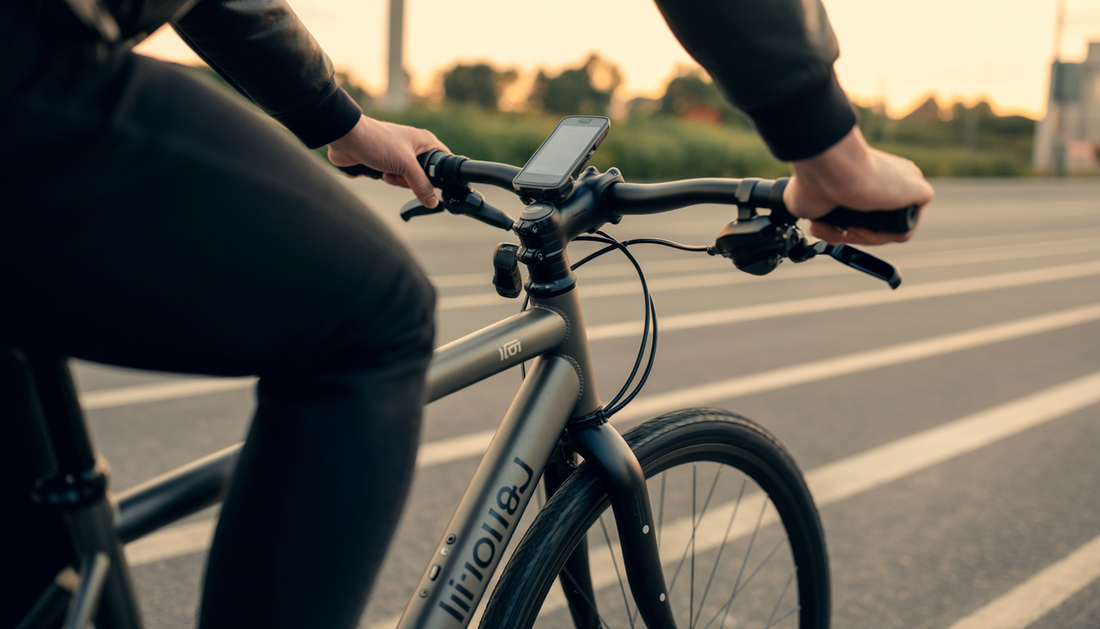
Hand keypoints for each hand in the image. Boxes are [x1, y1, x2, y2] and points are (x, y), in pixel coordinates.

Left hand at [328, 116, 449, 208]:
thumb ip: (421, 185)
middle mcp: (414, 147)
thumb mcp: (405, 165)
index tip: (436, 186)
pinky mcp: (386, 162)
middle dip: (412, 181)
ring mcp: (400, 155)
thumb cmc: (377, 142)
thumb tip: (433, 202)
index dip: (443, 174)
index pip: (444, 159)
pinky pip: (393, 178)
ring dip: (397, 181)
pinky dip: (387, 179)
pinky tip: (379, 173)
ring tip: (387, 172)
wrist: (346, 138)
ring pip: (408, 179)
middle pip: (425, 175)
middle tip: (402, 174)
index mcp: (425, 141)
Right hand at [782, 126, 933, 244]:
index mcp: (871, 175)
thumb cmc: (813, 180)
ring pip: (888, 230)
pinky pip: (903, 231)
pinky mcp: (921, 192)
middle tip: (824, 230)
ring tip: (838, 230)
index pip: (866, 213)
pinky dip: (878, 237)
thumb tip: (817, 222)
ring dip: (859, 238)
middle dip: (848, 235)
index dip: (844, 228)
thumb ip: (818, 209)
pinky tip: (857, 227)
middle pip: (876, 224)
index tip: (821, 227)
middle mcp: (893, 179)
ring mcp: (909, 186)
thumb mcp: (813, 200)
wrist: (827, 168)